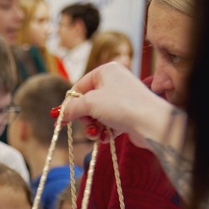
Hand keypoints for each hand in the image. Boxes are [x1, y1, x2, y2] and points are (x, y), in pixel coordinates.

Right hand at [61, 62, 179, 150]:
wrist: (151, 122)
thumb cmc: (121, 106)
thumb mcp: (90, 103)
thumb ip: (71, 108)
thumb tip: (58, 114)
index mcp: (106, 71)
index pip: (79, 87)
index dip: (70, 104)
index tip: (61, 119)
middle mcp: (115, 82)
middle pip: (88, 103)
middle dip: (85, 118)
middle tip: (89, 125)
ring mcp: (122, 99)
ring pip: (98, 115)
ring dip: (94, 128)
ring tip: (97, 134)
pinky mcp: (128, 115)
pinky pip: (109, 123)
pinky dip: (106, 131)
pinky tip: (107, 137)